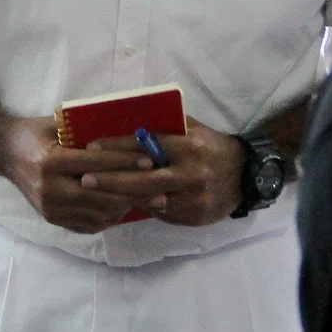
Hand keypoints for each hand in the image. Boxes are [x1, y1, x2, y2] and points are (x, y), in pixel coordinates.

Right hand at [1, 116, 167, 233]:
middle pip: (101, 194)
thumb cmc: (37, 133)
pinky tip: (126, 208)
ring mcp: (50, 208)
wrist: (6, 153)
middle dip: (134, 192)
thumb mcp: (59, 125)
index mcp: (50, 162)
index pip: (95, 165)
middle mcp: (49, 189)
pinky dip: (110, 216)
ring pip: (98, 213)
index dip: (125, 163)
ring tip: (149, 199)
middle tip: (161, 189)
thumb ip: (88, 132)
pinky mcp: (53, 219)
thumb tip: (130, 133)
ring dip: (126, 206)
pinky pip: (89, 224)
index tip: (150, 161)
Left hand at [80, 118, 245, 226]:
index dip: (117, 147)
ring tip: (95, 197)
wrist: (247, 175)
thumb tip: (128, 116)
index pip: (146, 145)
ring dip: (122, 199)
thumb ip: (166, 125)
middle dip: (111, 180)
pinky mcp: (195, 216)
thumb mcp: (192, 129)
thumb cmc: (211, 146)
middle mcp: (191, 172)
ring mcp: (193, 197)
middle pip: (143, 180)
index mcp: (187, 146)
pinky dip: (143, 209)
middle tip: (85, 180)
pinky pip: (162, 214)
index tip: (91, 148)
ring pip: (150, 201)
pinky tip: (121, 207)